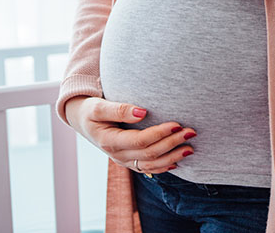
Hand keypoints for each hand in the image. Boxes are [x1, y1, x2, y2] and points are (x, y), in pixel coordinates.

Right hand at [65, 96, 196, 173]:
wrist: (82, 120)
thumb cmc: (91, 109)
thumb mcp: (99, 106)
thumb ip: (119, 109)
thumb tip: (142, 112)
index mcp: (110, 141)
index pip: (141, 140)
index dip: (160, 134)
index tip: (177, 124)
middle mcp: (117, 155)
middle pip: (150, 153)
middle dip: (172, 144)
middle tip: (191, 132)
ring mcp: (123, 160)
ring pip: (151, 165)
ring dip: (172, 157)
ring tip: (190, 148)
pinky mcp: (128, 161)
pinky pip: (147, 168)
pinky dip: (163, 166)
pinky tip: (177, 161)